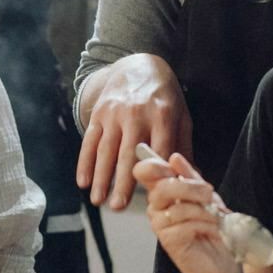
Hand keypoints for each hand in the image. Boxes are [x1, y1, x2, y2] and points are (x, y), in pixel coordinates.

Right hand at [78, 53, 191, 210]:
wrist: (137, 65)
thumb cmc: (164, 97)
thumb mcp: (181, 116)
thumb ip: (183, 147)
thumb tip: (189, 180)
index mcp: (162, 115)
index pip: (159, 150)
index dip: (156, 174)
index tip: (154, 197)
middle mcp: (136, 114)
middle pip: (128, 153)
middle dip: (122, 182)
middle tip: (119, 206)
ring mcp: (114, 114)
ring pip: (106, 150)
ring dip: (101, 177)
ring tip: (99, 201)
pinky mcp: (99, 114)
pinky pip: (90, 141)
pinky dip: (85, 162)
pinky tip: (83, 182)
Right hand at [135, 151, 242, 272]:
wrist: (224, 261)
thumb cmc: (215, 228)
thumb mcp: (207, 196)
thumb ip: (190, 176)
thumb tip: (174, 158)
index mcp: (163, 192)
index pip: (145, 173)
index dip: (152, 166)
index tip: (169, 167)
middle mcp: (157, 207)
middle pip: (162, 187)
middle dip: (190, 187)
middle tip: (209, 194)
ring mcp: (161, 225)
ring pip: (177, 207)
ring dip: (204, 210)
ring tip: (216, 218)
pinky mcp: (169, 242)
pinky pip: (184, 225)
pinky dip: (204, 225)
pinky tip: (213, 230)